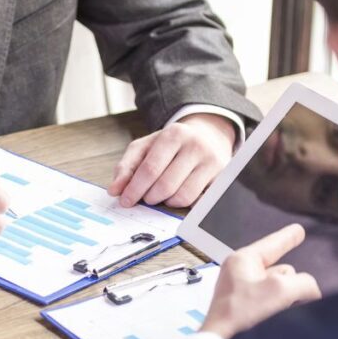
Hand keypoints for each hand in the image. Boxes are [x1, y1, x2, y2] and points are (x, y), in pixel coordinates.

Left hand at [108, 113, 235, 207]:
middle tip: (146, 197)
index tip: (125, 201)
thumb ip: (127, 166)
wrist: (208, 135)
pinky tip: (178, 195)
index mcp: (174, 134)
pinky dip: (184, 204)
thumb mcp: (145, 147)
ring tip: (162, 194)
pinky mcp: (222, 178)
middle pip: (165, 185)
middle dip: (150, 197)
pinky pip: (198, 202)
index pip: (150, 168)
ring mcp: (212, 162)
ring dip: (167, 202)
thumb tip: (115, 190)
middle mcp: (196, 146)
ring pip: (183, 197)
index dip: (135, 189)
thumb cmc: (171, 145)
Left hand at [201, 224, 321, 338]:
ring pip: (279, 290)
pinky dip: (279, 312)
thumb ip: (304, 283)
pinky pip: (272, 305)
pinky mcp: (246, 312)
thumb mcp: (280, 290)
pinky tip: (276, 321)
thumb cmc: (240, 316)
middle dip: (291, 285)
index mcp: (243, 261)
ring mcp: (242, 293)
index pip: (272, 243)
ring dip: (286, 301)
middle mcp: (241, 274)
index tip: (298, 230)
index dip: (288, 237)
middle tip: (287, 301)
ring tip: (275, 315)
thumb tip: (310, 291)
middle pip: (281, 271)